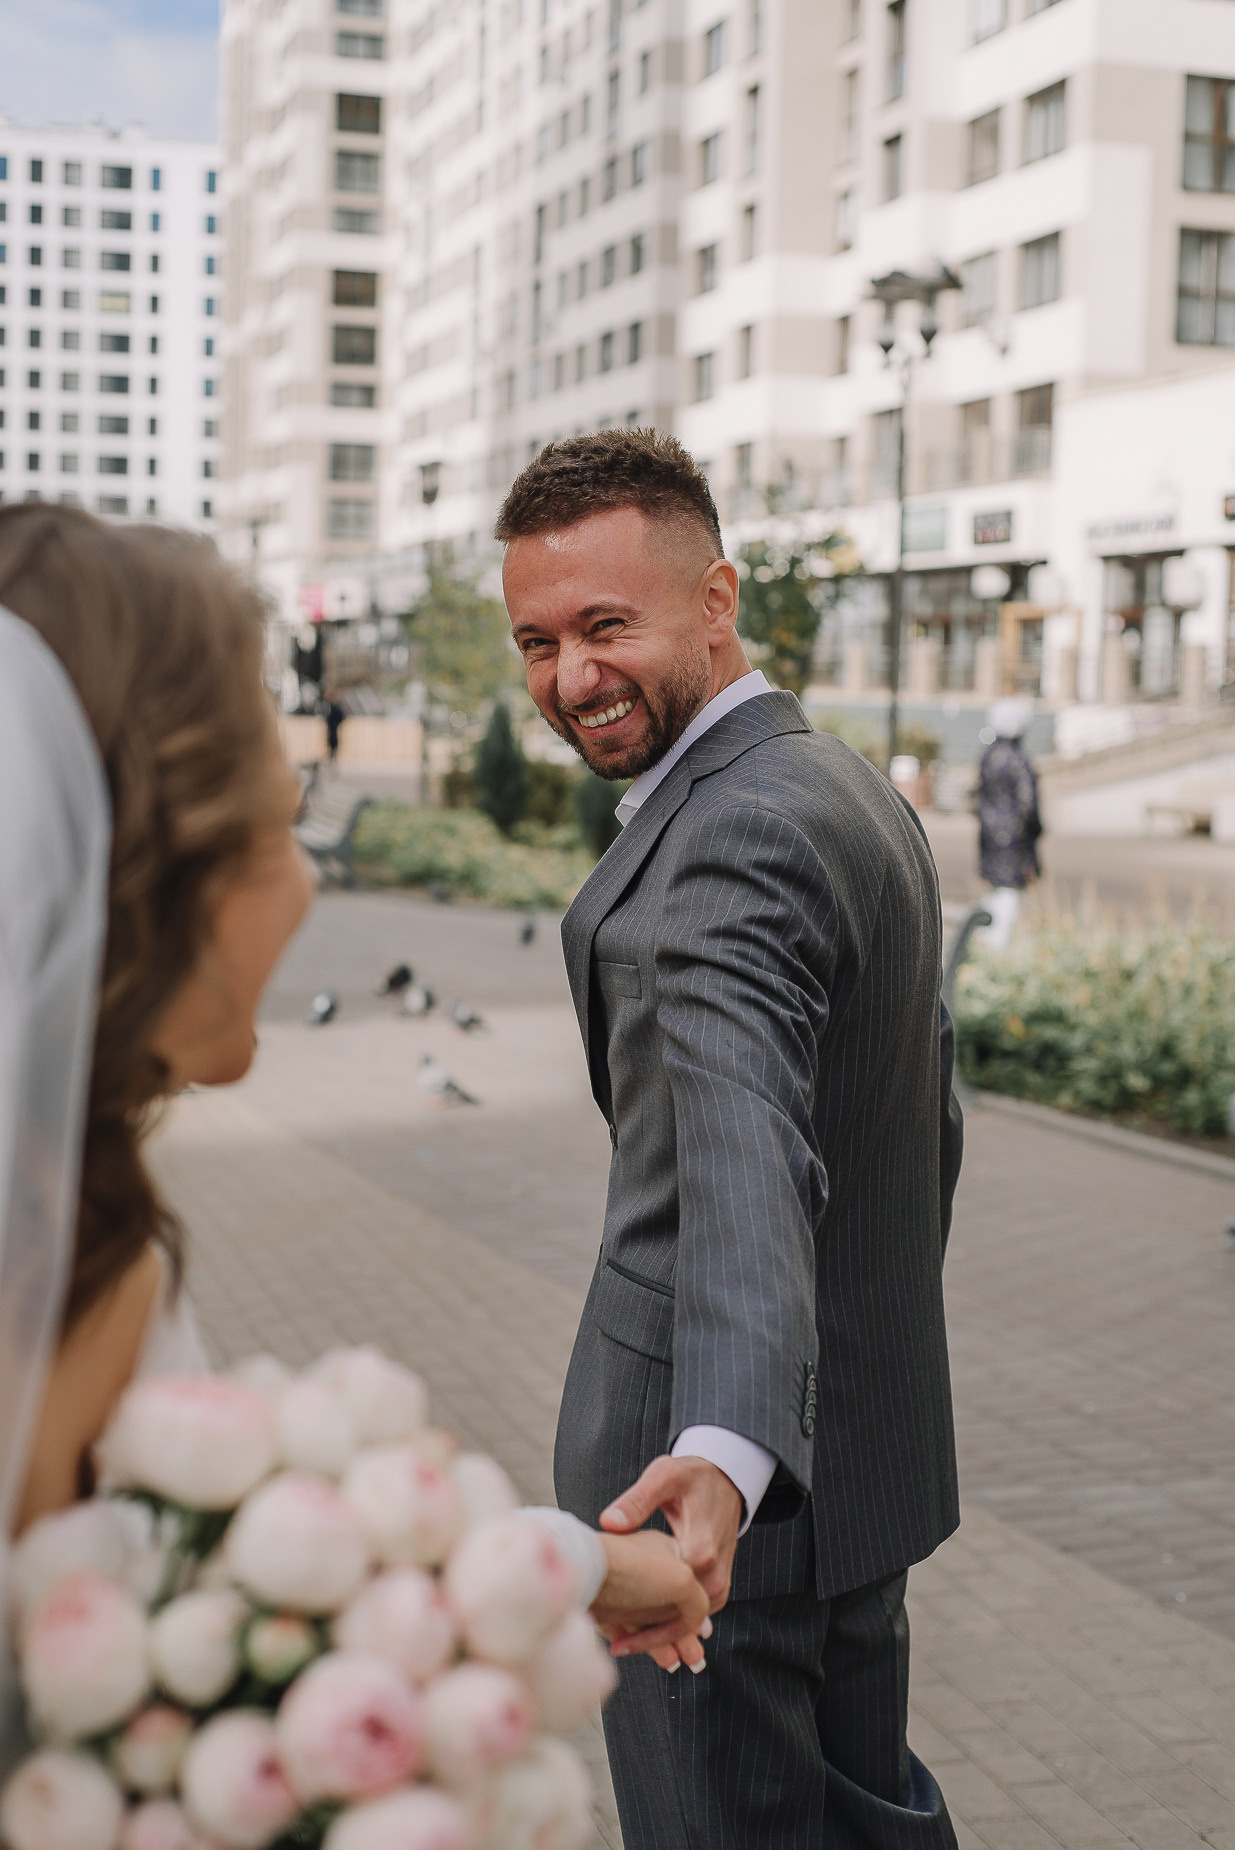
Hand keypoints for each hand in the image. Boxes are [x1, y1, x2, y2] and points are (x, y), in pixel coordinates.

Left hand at [590, 1530, 710, 1669]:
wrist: (584, 1574)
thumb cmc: (631, 1567)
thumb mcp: (682, 1580)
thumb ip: (698, 1603)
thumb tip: (699, 1622)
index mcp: (667, 1554)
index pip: (689, 1586)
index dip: (696, 1613)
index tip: (702, 1635)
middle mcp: (647, 1572)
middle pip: (670, 1609)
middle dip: (682, 1636)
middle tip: (692, 1658)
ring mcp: (626, 1591)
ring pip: (649, 1623)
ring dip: (662, 1644)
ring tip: (673, 1662)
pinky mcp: (607, 1610)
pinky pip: (626, 1631)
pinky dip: (638, 1644)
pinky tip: (646, 1653)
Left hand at [601, 1454, 742, 1623]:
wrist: (726, 1482)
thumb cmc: (691, 1476)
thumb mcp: (664, 1476)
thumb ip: (637, 1500)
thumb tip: (609, 1522)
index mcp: (699, 1551)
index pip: (664, 1596)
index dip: (632, 1607)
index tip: (602, 1616)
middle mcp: (713, 1575)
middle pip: (674, 1617)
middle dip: (643, 1632)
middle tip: (607, 1639)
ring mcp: (719, 1586)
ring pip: (685, 1624)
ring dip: (656, 1636)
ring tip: (619, 1642)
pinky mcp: (717, 1590)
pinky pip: (692, 1618)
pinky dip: (668, 1626)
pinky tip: (638, 1628)